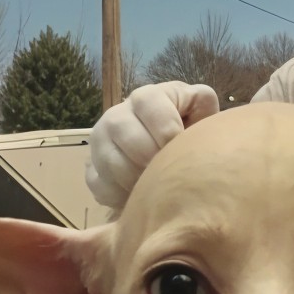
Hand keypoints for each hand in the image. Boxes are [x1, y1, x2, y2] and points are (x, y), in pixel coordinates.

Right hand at [85, 82, 220, 207]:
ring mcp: (100, 143)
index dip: (167, 129)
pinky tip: (140, 195)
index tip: (180, 147)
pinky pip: (101, 185)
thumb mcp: (198, 110)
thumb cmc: (185, 130)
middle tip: (170, 172)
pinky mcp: (91, 170)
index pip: (147, 103)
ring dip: (139, 179)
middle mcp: (116, 115)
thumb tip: (202, 104)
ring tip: (157, 185)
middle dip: (153, 158)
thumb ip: (202, 103)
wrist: (162, 154)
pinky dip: (122, 196)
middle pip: (127, 135)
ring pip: (112, 163)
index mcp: (145, 98)